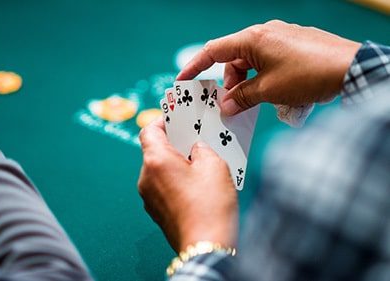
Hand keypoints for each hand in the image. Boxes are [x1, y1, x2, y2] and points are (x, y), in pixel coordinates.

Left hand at [137, 118, 237, 252]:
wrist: (206, 246)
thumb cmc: (210, 205)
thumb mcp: (214, 165)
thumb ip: (202, 148)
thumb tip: (196, 148)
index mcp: (156, 161)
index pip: (148, 130)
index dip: (161, 120)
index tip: (175, 118)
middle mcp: (146, 178)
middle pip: (154, 151)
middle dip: (174, 144)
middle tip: (195, 140)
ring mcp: (148, 197)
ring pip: (159, 170)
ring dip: (176, 164)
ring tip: (199, 165)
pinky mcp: (156, 212)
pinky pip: (163, 187)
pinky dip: (175, 181)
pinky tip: (196, 185)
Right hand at [177, 20, 360, 115]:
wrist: (351, 68)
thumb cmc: (309, 74)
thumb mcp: (269, 90)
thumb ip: (242, 97)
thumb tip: (225, 106)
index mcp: (253, 39)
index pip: (214, 50)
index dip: (195, 66)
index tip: (183, 81)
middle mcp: (265, 33)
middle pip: (233, 58)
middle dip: (228, 83)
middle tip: (229, 104)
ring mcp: (280, 38)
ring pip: (251, 61)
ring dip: (246, 83)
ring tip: (253, 102)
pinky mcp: (293, 46)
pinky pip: (267, 61)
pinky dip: (262, 78)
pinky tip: (271, 93)